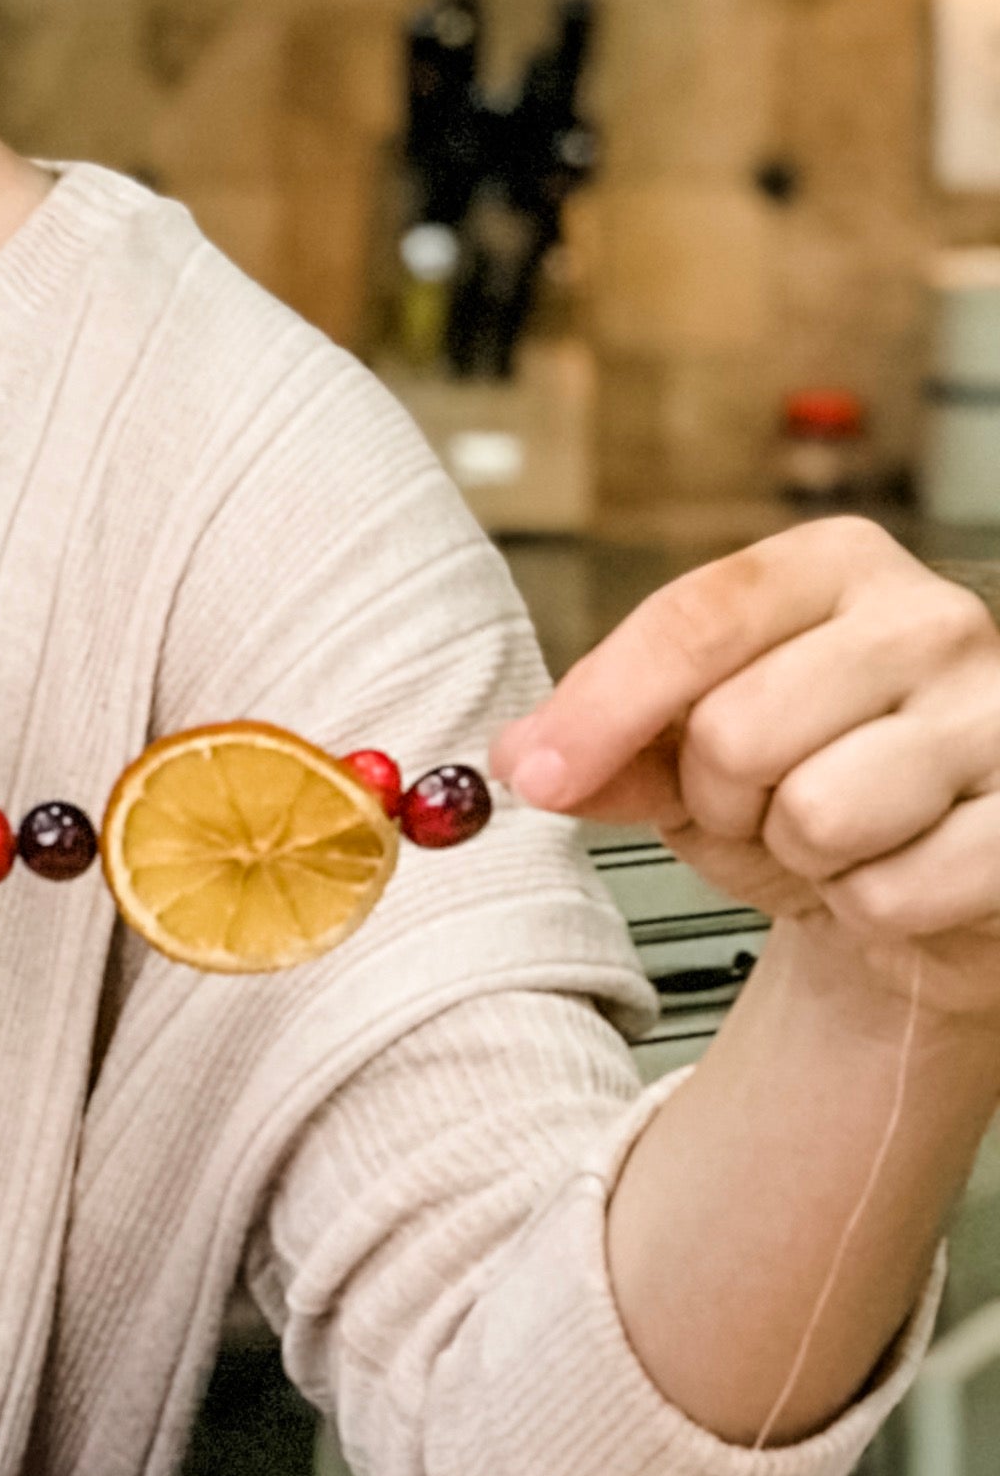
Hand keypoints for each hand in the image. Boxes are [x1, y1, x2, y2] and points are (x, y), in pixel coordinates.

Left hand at [491, 519, 999, 1021]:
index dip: (603, 706)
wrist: (930, 886)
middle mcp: (932, 619)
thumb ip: (612, 745)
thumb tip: (523, 758)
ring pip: (817, 814)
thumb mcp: (695, 755)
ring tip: (839, 837)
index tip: (539, 773)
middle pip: (738, 727)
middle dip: (722, 798)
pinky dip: (871, 909)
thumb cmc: (819, 788)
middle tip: (765, 805)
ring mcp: (999, 715)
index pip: (697, 618)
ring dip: (802, 857)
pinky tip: (901, 873)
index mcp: (840, 565)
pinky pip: (892, 893)